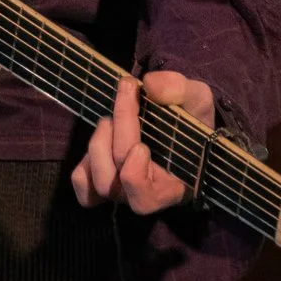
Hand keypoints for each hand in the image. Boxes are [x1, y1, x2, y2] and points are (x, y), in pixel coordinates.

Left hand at [71, 71, 214, 214]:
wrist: (183, 126)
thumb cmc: (193, 120)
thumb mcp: (197, 98)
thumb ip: (181, 90)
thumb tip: (150, 84)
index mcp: (172, 188)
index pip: (144, 197)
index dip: (133, 173)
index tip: (141, 145)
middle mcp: (143, 196)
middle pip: (114, 181)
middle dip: (119, 134)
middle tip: (126, 99)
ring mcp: (121, 192)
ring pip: (97, 182)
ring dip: (98, 145)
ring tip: (110, 120)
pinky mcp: (102, 184)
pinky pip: (83, 186)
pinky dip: (84, 165)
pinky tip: (102, 139)